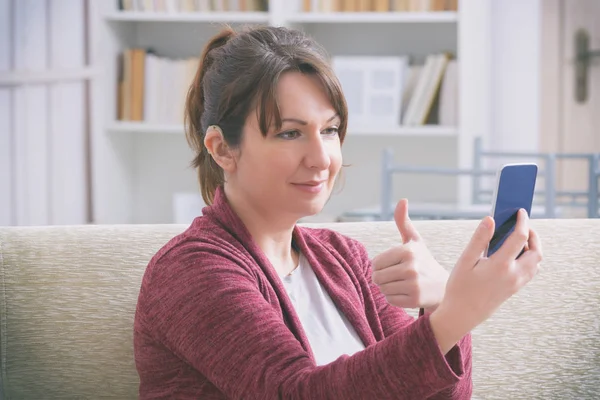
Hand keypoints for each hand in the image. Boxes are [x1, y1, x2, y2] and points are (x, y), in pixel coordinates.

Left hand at [371, 199, 448, 310]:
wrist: (444, 288)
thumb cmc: (424, 261)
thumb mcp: (414, 241)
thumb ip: (403, 221)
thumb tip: (402, 199)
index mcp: (408, 251)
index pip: (375, 263)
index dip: (381, 266)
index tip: (394, 265)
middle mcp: (410, 267)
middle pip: (377, 277)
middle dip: (383, 278)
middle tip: (397, 276)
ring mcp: (413, 284)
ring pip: (382, 289)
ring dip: (388, 288)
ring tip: (403, 284)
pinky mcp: (414, 300)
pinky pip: (390, 300)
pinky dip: (394, 298)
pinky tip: (407, 293)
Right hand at [430, 209, 542, 353]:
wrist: (462, 314)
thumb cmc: (460, 287)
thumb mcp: (465, 261)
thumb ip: (479, 239)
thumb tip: (490, 219)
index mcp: (500, 265)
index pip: (520, 238)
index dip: (522, 222)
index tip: (520, 211)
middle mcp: (513, 275)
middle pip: (536, 251)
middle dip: (533, 235)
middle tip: (522, 225)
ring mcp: (516, 284)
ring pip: (537, 263)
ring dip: (533, 248)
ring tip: (518, 238)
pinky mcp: (515, 289)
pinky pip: (531, 271)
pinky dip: (529, 259)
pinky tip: (514, 254)